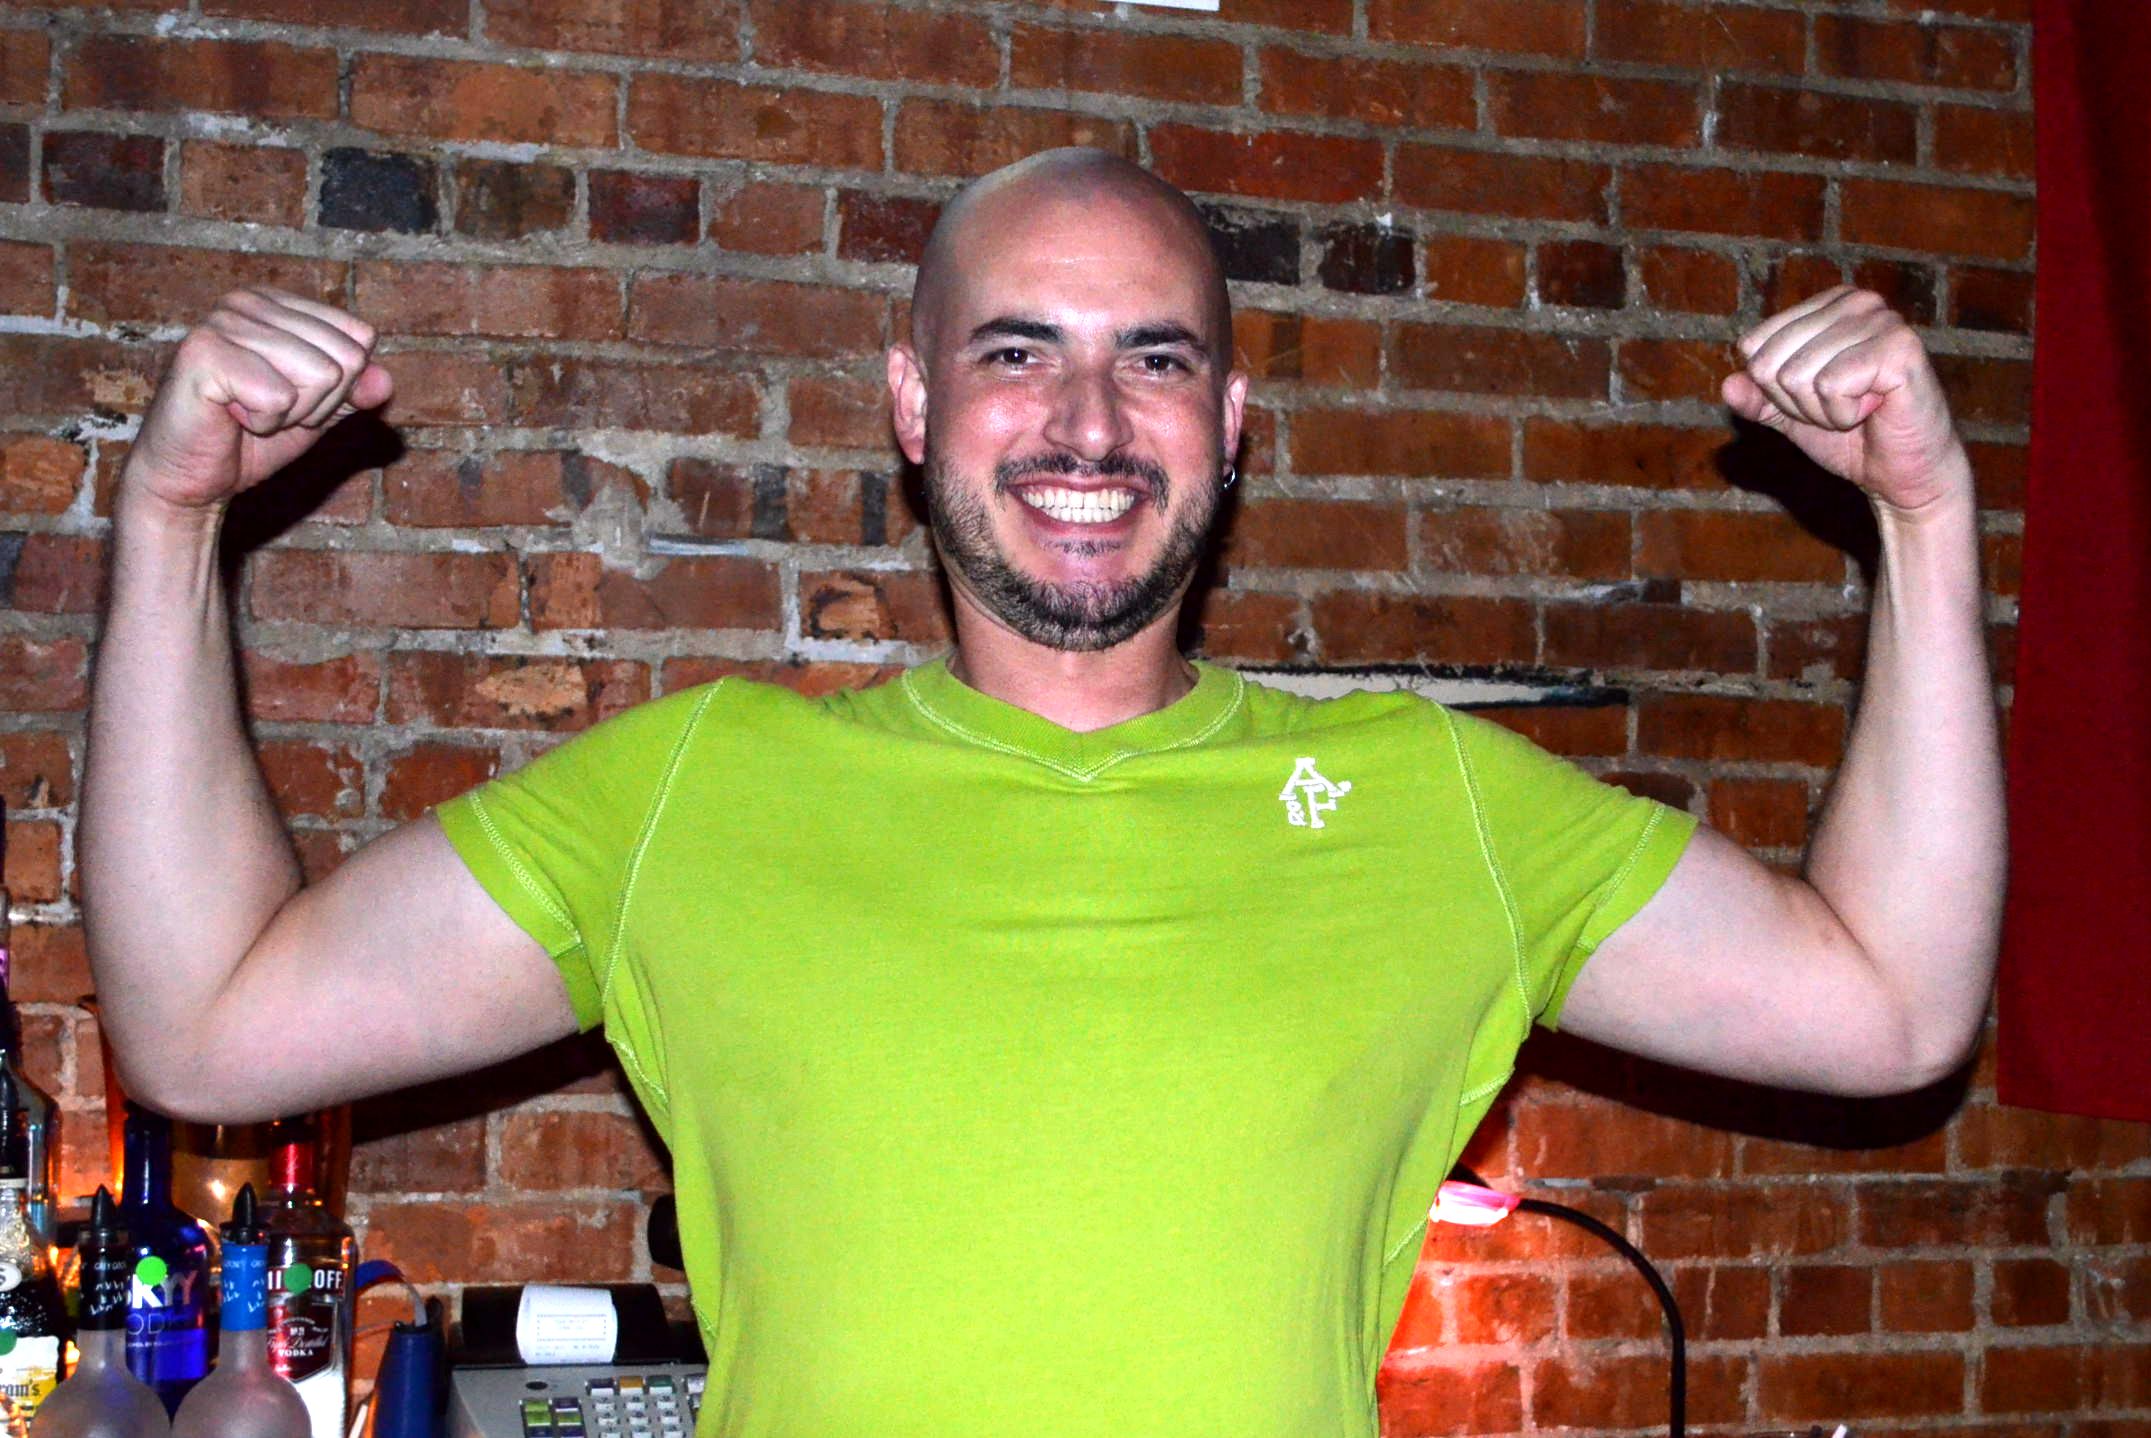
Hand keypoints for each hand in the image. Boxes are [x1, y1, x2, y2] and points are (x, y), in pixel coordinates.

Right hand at [123, 288, 392, 513]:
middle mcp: (248, 300)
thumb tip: (385, 381)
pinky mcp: (203, 352)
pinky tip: (229, 415)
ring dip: (289, 414)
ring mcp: (223, 321)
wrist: (191, 478)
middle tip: (267, 411)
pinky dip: (265, 421)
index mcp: (277, 303)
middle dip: (316, 403)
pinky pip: (281, 396)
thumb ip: (355, 392)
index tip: (292, 398)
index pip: (360, 337)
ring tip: (247, 413)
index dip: (338, 387)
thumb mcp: (319, 413)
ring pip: (320, 375)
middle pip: (346, 358)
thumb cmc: (250, 440)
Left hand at [1723, 286, 1968, 515]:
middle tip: (1839, 409)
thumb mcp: (1790, 415)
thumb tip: (1728, 386)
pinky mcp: (1900, 348)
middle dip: (1796, 403)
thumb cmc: (1851, 437)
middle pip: (1771, 361)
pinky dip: (1843, 414)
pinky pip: (1831, 386)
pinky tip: (1874, 410)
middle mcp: (1857, 302)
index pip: (1754, 344)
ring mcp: (1882, 320)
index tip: (1816, 399)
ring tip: (1859, 409)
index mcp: (1828, 305)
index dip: (1773, 389)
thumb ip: (1757, 399)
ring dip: (1821, 411)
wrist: (1901, 473)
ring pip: (1798, 375)